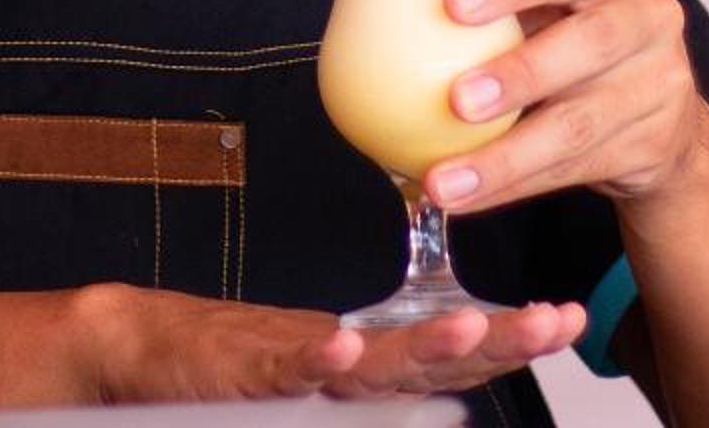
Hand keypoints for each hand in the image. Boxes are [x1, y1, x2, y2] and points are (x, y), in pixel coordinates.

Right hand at [73, 283, 584, 401]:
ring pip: (373, 359)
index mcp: (369, 364)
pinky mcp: (247, 373)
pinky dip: (315, 361)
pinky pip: (286, 371)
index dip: (510, 340)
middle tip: (551, 321)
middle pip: (432, 352)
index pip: (452, 355)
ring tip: (474, 326)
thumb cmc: (235, 368)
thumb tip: (450, 387)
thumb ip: (377, 387)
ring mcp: (300, 365)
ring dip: (423, 343)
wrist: (144, 346)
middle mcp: (346, 361)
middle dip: (496, 338)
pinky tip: (342, 351)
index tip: (564, 320)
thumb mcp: (320, 386)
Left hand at [423, 0, 704, 215]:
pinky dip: (513, 186)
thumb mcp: (554, 2)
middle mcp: (647, 18)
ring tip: (444, 180)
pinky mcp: (650, 147)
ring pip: (577, 126)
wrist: (663, 113)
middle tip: (455, 99)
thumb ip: (495, 0)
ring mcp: (658, 86)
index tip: (451, 2)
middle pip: (589, 44)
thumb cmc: (576, 37)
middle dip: (519, 73)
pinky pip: (572, 171)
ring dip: (504, 157)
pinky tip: (467, 197)